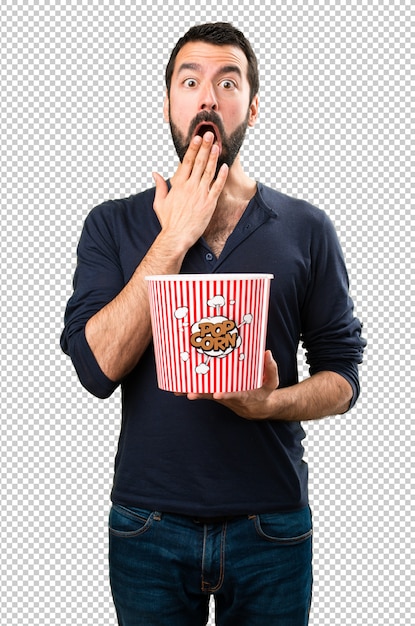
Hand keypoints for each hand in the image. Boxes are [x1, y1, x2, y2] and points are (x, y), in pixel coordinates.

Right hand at [152, 132, 228, 250]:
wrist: (177, 236)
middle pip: (198, 163)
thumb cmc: (168, 221)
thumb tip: (155, 173)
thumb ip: (160, 186)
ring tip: (218, 145)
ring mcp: (200, 194)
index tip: (197, 138)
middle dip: (205, 147)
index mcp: (178, 185)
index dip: (193, 149)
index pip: (186, 162)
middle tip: (210, 135)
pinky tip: (225, 166)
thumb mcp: (159, 202)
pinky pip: (217, 186)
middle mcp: (190, 187)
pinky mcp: (209, 203)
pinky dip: (221, 176)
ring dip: (213, 158)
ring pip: (208, 172)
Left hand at [186, 350, 279, 419]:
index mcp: (243, 394)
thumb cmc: (263, 392)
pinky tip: (177, 387)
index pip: (234, 394)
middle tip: (189, 393)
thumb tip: (267, 353)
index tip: (218, 394)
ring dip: (191, 391)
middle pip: (213, 395)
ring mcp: (220, 395)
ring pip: (205, 394)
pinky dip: (191, 389)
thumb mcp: (272, 383)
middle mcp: (228, 396)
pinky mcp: (215, 392)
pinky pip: (202, 390)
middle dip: (201, 394)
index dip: (226, 394)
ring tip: (177, 389)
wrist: (255, 407)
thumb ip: (271, 369)